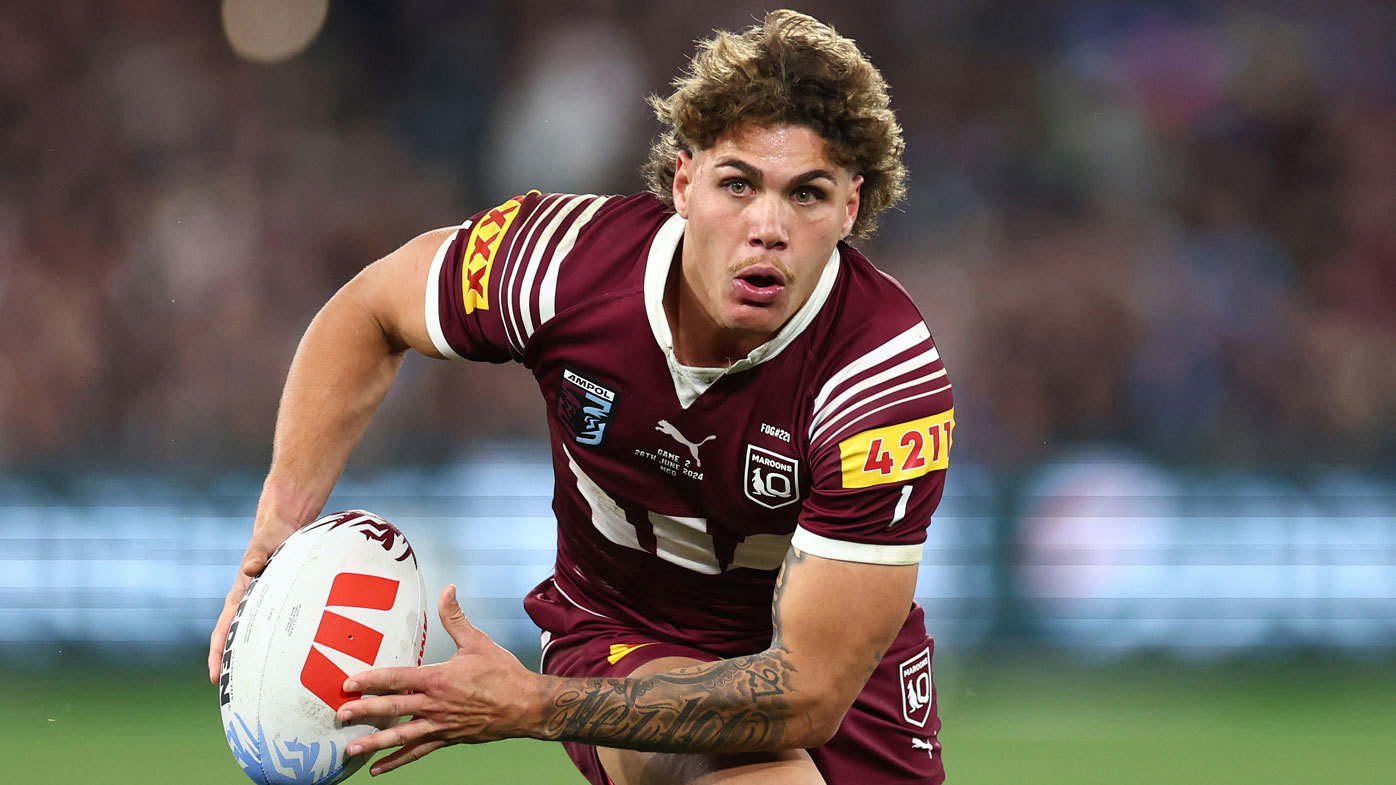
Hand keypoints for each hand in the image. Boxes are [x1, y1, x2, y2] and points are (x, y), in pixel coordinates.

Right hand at [207, 514, 298, 682]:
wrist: (283, 528)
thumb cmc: (271, 536)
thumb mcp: (265, 542)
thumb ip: (258, 553)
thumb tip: (251, 569)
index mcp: (239, 596)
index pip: (222, 631)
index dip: (216, 655)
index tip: (214, 678)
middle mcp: (248, 605)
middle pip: (236, 642)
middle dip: (234, 668)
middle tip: (237, 696)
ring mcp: (263, 606)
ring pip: (256, 639)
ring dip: (257, 661)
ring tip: (265, 689)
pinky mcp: (279, 603)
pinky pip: (277, 628)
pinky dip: (279, 645)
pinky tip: (293, 662)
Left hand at [335, 585, 542, 775]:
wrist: (526, 706)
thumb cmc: (503, 673)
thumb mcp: (478, 642)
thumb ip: (456, 618)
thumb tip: (447, 590)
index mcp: (439, 679)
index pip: (397, 679)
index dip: (371, 680)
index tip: (348, 683)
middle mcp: (435, 704)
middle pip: (393, 709)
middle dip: (364, 711)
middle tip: (340, 715)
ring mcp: (440, 725)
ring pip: (401, 736)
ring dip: (375, 742)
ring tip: (350, 748)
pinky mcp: (447, 738)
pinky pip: (418, 752)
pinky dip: (397, 761)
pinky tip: (378, 769)